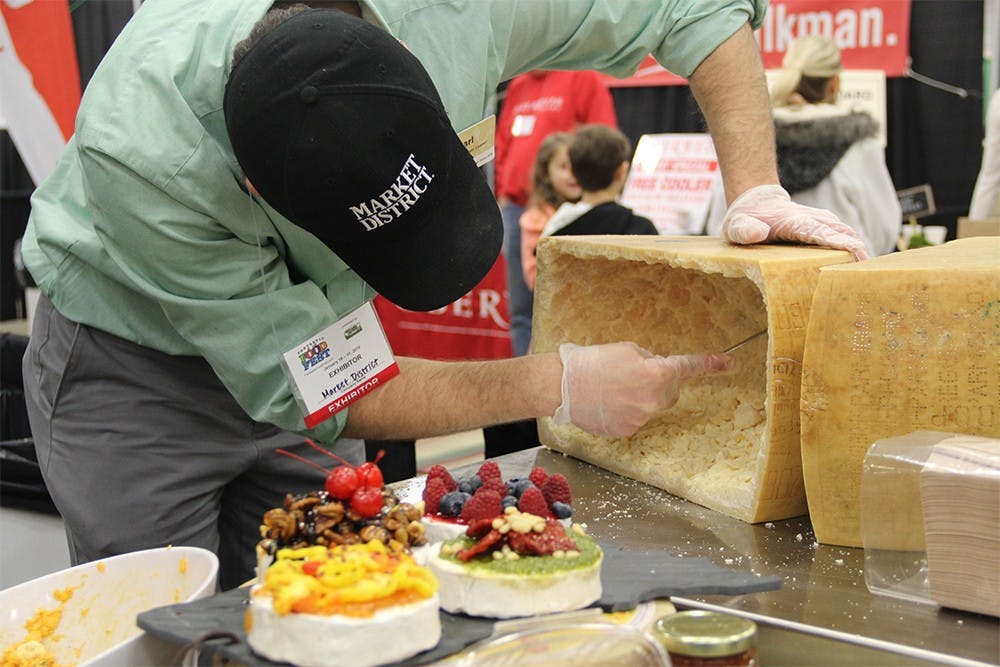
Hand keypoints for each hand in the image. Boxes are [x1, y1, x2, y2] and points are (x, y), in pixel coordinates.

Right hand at [552, 342, 731, 437]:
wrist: (562, 386)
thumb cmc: (592, 362)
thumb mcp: (627, 350)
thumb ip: (650, 361)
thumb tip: (657, 371)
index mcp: (656, 374)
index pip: (688, 367)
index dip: (711, 364)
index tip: (729, 363)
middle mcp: (654, 400)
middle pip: (670, 392)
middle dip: (657, 383)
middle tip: (630, 375)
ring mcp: (641, 419)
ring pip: (651, 406)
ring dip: (639, 398)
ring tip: (611, 389)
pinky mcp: (627, 431)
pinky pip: (636, 418)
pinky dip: (626, 411)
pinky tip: (607, 403)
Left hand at [721, 184, 869, 260]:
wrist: (754, 202)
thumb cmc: (744, 219)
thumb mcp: (736, 226)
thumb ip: (744, 230)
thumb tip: (759, 233)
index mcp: (795, 222)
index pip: (820, 232)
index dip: (838, 243)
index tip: (856, 253)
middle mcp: (812, 219)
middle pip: (841, 233)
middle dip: (856, 251)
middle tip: (867, 275)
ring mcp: (819, 221)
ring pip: (846, 233)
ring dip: (858, 251)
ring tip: (868, 274)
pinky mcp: (823, 226)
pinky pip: (843, 236)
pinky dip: (853, 248)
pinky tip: (859, 265)